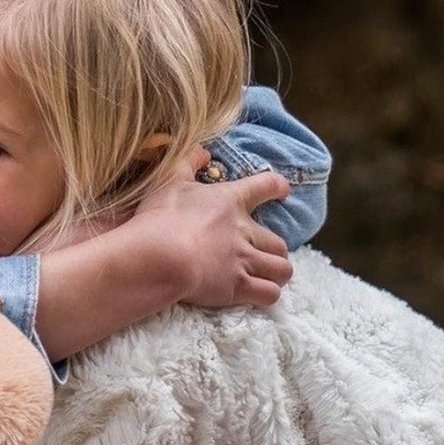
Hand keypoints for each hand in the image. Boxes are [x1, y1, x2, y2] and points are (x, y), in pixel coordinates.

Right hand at [131, 146, 292, 308]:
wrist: (161, 256)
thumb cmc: (162, 216)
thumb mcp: (169, 179)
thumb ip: (188, 160)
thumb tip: (203, 150)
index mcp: (230, 201)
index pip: (264, 186)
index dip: (276, 186)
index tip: (282, 189)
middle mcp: (244, 231)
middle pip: (279, 242)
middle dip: (275, 249)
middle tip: (264, 252)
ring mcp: (243, 261)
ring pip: (282, 270)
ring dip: (277, 273)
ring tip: (268, 275)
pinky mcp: (237, 287)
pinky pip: (269, 294)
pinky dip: (268, 294)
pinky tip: (260, 294)